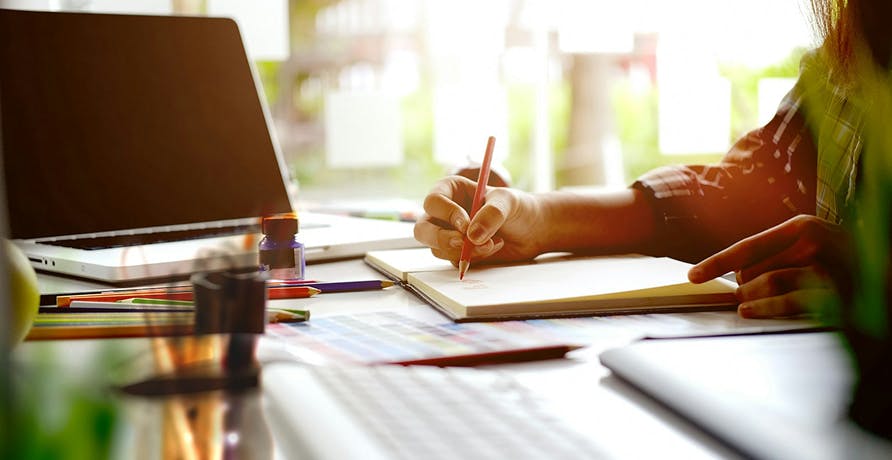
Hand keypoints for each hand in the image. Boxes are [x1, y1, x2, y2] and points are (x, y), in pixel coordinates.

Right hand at [413, 175, 543, 264]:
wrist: (532, 231)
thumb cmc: (518, 207)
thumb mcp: (509, 202)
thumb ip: (492, 214)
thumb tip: (472, 235)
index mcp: (451, 191)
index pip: (433, 201)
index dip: (446, 213)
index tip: (466, 224)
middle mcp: (444, 213)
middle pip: (423, 229)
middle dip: (441, 239)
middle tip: (463, 244)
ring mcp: (448, 234)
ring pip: (438, 249)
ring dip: (463, 251)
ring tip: (492, 243)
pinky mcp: (457, 253)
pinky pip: (453, 261)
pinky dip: (472, 259)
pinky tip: (492, 248)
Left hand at [688, 215, 849, 318]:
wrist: (885, 274)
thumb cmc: (844, 260)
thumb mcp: (811, 246)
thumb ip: (778, 254)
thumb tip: (738, 273)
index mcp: (804, 227)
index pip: (749, 245)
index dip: (717, 261)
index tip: (693, 275)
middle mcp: (815, 242)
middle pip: (755, 268)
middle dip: (742, 284)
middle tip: (740, 294)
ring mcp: (828, 268)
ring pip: (770, 283)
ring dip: (749, 297)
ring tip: (742, 304)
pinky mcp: (838, 295)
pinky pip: (791, 303)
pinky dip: (766, 308)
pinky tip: (750, 311)